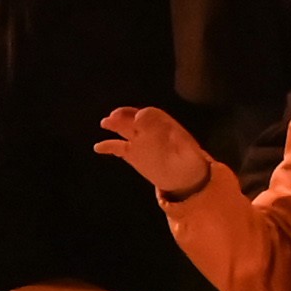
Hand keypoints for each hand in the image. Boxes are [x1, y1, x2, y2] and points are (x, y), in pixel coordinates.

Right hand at [96, 101, 225, 200]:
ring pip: (123, 129)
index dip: (145, 116)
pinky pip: (117, 147)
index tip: (139, 119)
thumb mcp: (192, 153)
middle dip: (125, 115)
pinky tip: (98, 147)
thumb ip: (185, 146)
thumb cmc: (190, 161)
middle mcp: (149, 130)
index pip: (152, 115)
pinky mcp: (131, 153)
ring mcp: (138, 140)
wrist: (182, 175)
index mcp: (164, 124)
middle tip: (116, 116)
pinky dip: (108, 146)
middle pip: (134, 118)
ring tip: (105, 123)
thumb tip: (181, 139)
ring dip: (114, 125)